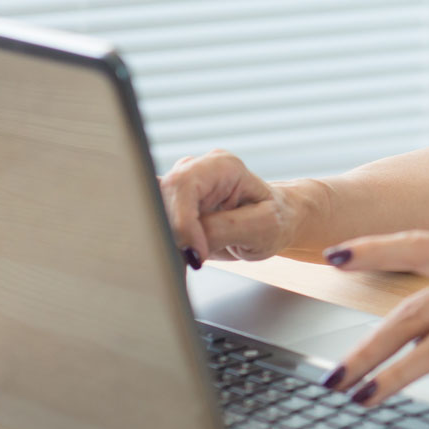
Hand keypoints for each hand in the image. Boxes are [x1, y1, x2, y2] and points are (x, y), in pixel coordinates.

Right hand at [159, 149, 297, 267]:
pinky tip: (175, 255)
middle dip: (171, 234)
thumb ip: (224, 230)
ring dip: (163, 239)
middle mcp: (196, 170)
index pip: (184, 186)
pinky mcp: (172, 205)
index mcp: (222, 166)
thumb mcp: (263, 227)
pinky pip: (153, 220)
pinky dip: (160, 241)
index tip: (197, 253)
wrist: (276, 221)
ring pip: (152, 211)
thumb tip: (187, 244)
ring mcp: (181, 187)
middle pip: (160, 198)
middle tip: (190, 261)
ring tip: (187, 261)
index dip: (183, 222)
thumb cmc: (275, 220)